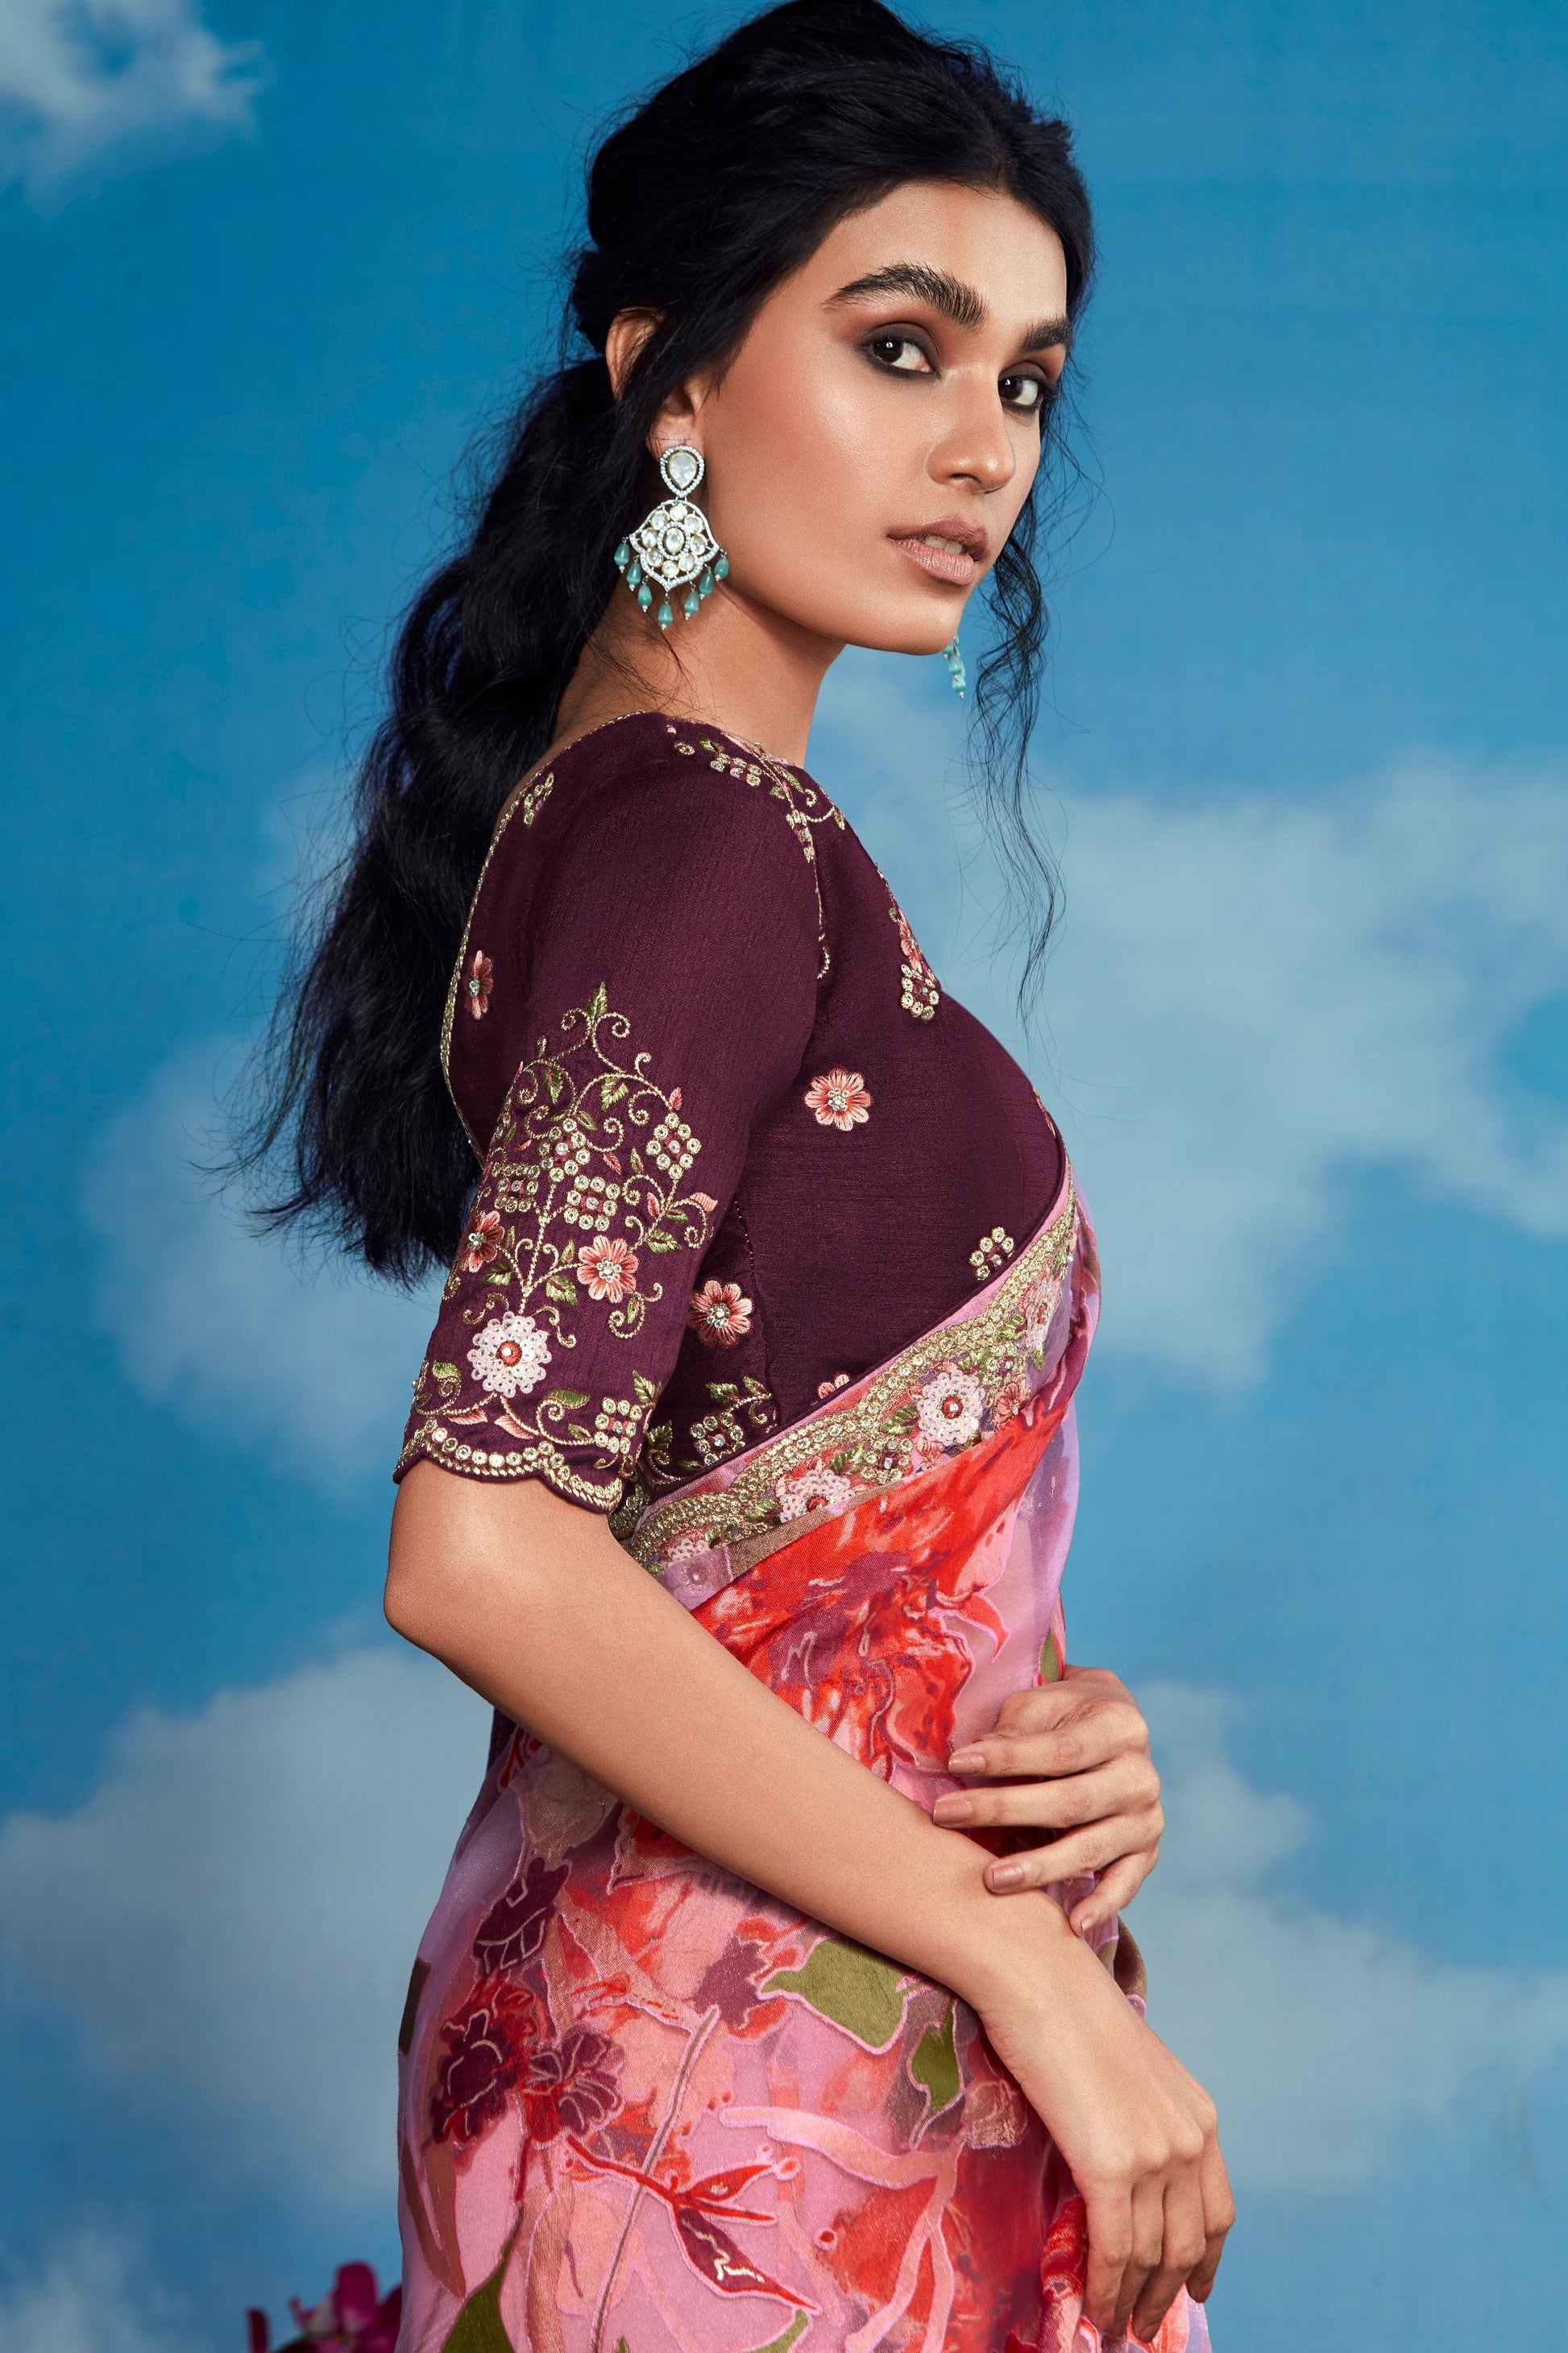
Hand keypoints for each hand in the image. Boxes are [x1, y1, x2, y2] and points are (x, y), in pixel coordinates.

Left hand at [933, 1665, 1162, 1935]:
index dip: (1007, 1759)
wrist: (1112, 1728)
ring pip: (1091, 1849)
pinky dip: (1102, 1906)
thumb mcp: (1041, 1705)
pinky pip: (1125, 1884)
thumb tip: (974, 1760)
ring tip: (992, 1879)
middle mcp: (1141, 1776)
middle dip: (1004, 1810)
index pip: (1059, 1750)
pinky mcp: (1144, 1853)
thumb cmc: (1063, 1716)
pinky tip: (1073, 1925)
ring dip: (1040, 1867)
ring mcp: (1146, 1819)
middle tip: (947, 1815)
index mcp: (1120, 1727)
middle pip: (1071, 1803)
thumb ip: (1014, 1731)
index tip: (957, 1763)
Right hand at [976, 1920, 1233, 2340]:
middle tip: (1140, 2325)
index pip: (1217, 2212)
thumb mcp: (1125, 2069)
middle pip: (1187, 2244)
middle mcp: (1189, 2139)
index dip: (1205, 2261)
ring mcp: (1154, 2154)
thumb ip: (1137, 2121)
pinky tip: (1092, 2309)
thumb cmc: (1065, 2008)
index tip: (1194, 2290)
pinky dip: (1105, 2289)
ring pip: (1151, 2256)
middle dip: (1165, 2293)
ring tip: (1112, 2327)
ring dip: (1132, 2301)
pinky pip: (1114, 2249)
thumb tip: (1119, 2174)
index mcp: (1199, 2116)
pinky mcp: (1111, 2165)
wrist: (1038, 1974)